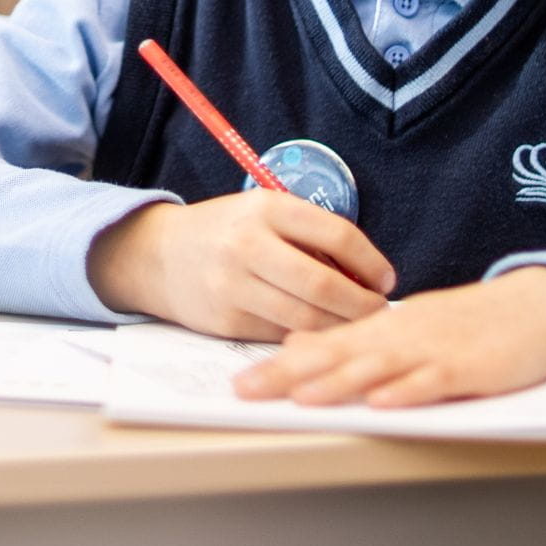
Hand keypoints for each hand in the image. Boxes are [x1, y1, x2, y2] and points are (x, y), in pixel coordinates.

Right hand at [86, 191, 395, 339]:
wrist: (159, 255)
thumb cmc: (226, 232)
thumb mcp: (263, 213)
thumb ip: (308, 235)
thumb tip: (367, 274)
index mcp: (266, 208)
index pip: (337, 235)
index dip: (372, 262)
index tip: (386, 280)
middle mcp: (248, 244)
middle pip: (324, 285)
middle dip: (363, 305)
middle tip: (379, 312)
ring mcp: (233, 284)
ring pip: (306, 318)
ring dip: (341, 328)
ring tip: (357, 328)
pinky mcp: (226, 319)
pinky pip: (281, 334)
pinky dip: (308, 337)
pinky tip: (321, 334)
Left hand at [231, 266, 545, 408]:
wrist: (538, 305)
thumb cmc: (469, 324)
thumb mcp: (404, 328)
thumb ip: (352, 341)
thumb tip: (296, 344)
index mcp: (382, 328)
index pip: (322, 346)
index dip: (279, 365)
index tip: (238, 382)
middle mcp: (400, 335)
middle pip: (338, 356)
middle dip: (290, 375)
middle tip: (246, 392)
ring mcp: (434, 349)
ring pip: (380, 366)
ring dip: (340, 381)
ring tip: (302, 396)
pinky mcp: (471, 367)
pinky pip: (436, 380)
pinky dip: (409, 391)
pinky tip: (385, 403)